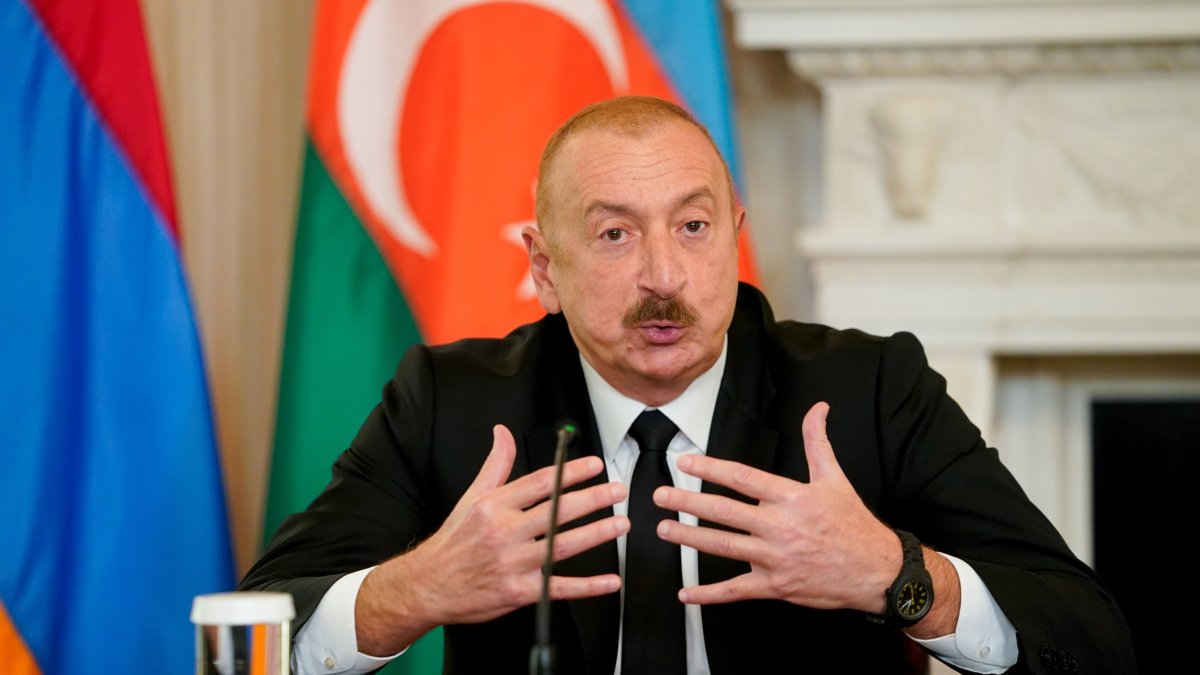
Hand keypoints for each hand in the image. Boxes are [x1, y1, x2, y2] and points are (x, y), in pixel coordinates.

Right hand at [356, 424, 628, 654]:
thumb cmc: (455, 540)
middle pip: (556, 511)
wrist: (428, 585)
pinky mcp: (519, 592)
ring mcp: (513, 564)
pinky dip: (587, 586)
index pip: (540, 483)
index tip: (594, 466)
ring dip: (596, 534)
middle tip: (617, 490)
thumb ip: (495, 464)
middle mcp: (505, 533)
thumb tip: (502, 431)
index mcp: (495, 506)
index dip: (570, 472)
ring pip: (563, 546)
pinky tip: (610, 581)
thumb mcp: (472, 497)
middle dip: (592, 499)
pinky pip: (559, 588)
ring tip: (621, 524)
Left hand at [653, 402, 897, 612]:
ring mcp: (775, 559)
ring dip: (689, 538)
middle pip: (724, 512)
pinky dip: (709, 595)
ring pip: (723, 547)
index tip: (684, 463)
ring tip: (664, 529)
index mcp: (790, 497)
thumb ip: (818, 442)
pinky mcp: (776, 586)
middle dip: (687, 503)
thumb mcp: (835, 478)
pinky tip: (686, 593)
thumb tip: (818, 408)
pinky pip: (736, 591)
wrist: (876, 571)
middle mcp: (779, 527)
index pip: (742, 478)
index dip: (710, 469)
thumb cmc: (853, 524)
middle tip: (659, 496)